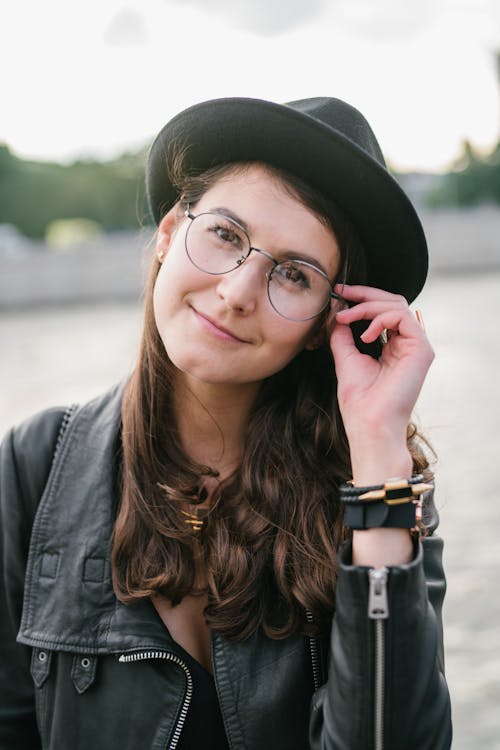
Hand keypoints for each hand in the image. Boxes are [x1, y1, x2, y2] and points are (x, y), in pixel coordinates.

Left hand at [329, 284, 433, 483]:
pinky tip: (366, 335)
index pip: (383, 310)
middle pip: (392, 301)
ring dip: (367, 306)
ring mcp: (417, 346)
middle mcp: (408, 343)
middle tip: (341, 293)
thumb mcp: (346, 357)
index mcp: (392, 345)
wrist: (369, 423)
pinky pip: (402, 317)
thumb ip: (343, 333)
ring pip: (397, 305)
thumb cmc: (358, 399)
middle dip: (364, 294)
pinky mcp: (421, 349)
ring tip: (346, 318)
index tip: (338, 292)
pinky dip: (380, 319)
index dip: (361, 297)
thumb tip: (337, 309)